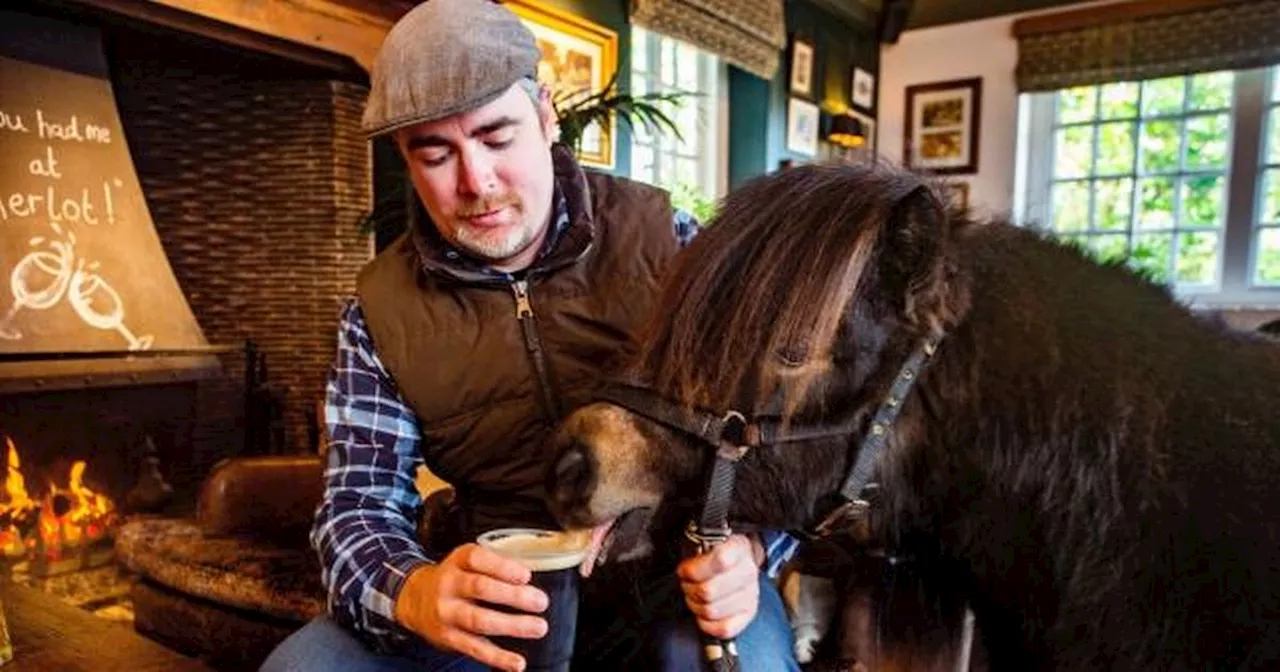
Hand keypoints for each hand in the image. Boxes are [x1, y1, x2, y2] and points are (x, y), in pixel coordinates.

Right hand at [394, 543, 548, 671]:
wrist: (415, 599)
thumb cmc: (454, 578)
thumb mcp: (467, 561)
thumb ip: (495, 566)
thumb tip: (530, 581)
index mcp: (457, 561)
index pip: (477, 559)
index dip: (502, 567)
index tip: (526, 575)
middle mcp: (448, 585)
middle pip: (480, 588)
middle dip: (513, 596)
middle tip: (540, 601)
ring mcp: (446, 613)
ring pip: (478, 620)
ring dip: (511, 625)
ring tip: (538, 627)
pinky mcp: (448, 637)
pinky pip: (474, 648)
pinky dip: (497, 657)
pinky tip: (517, 662)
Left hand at [676, 534, 761, 639]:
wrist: (739, 560)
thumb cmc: (715, 552)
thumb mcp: (706, 540)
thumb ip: (695, 549)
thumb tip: (687, 568)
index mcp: (738, 548)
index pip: (719, 560)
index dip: (694, 569)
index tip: (684, 570)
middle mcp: (748, 572)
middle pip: (709, 590)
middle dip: (689, 589)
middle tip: (688, 583)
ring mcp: (751, 595)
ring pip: (711, 610)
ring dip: (695, 605)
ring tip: (695, 596)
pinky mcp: (748, 614)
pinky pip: (724, 628)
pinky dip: (707, 624)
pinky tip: (703, 613)